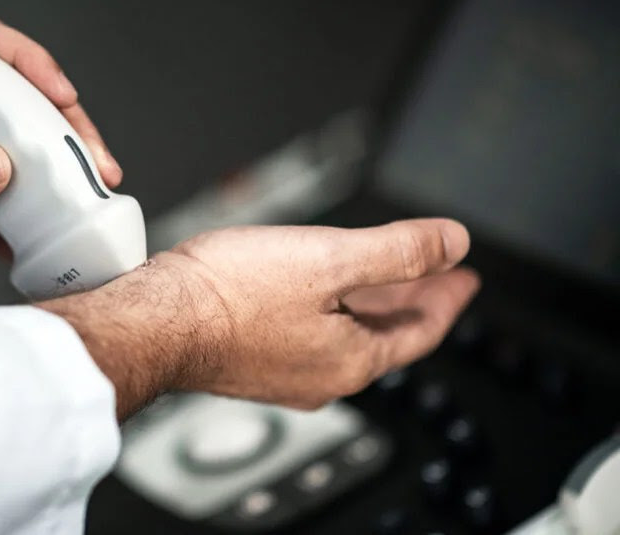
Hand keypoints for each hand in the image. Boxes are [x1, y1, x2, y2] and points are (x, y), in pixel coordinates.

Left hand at [0, 14, 120, 315]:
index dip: (17, 59)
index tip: (54, 93)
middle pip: (15, 106)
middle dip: (61, 128)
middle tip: (91, 164)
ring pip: (28, 160)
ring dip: (61, 179)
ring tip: (87, 202)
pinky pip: (20, 212)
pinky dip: (44, 226)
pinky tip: (57, 242)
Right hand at [39, 219, 479, 416]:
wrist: (155, 321)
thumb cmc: (227, 297)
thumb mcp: (330, 259)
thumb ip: (399, 250)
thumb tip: (452, 242)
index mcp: (349, 359)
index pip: (419, 330)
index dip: (448, 298)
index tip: (465, 278)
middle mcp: (320, 376)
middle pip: (383, 334)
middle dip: (411, 299)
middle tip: (432, 277)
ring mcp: (283, 373)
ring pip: (343, 334)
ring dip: (367, 303)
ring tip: (376, 277)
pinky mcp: (250, 362)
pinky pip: (308, 335)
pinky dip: (327, 309)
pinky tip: (311, 291)